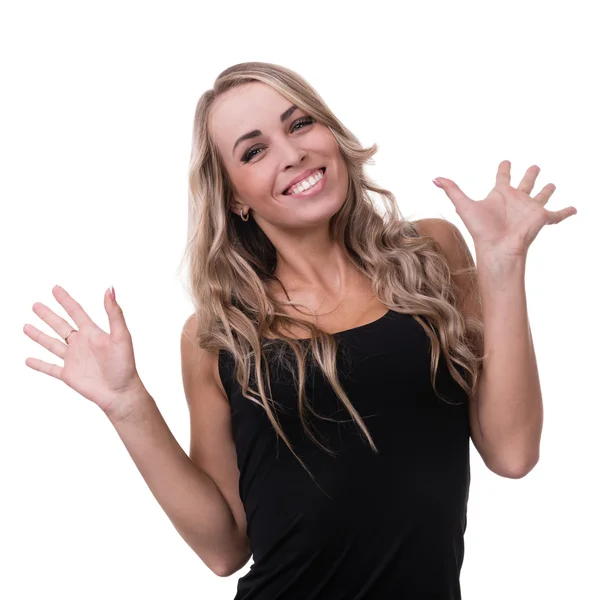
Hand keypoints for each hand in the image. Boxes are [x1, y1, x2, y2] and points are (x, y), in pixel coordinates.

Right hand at [23, 285, 143, 419]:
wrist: (120, 392)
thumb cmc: (125, 365)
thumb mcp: (121, 336)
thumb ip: (114, 313)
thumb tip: (110, 288)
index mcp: (93, 333)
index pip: (76, 312)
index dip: (66, 300)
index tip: (55, 288)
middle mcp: (82, 344)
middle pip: (61, 325)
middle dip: (48, 315)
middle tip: (35, 305)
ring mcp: (74, 359)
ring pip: (52, 344)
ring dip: (39, 335)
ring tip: (26, 326)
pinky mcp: (69, 375)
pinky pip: (50, 368)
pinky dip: (39, 364)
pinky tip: (28, 360)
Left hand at [433, 160, 577, 256]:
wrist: (497, 249)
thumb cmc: (481, 230)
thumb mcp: (464, 205)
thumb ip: (452, 190)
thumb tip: (435, 178)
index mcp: (500, 195)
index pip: (502, 178)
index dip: (504, 169)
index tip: (506, 162)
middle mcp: (515, 200)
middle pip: (524, 183)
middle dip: (530, 174)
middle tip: (534, 166)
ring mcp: (529, 209)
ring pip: (541, 195)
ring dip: (547, 190)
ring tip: (552, 184)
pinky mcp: (541, 218)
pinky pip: (557, 214)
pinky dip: (566, 211)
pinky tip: (575, 208)